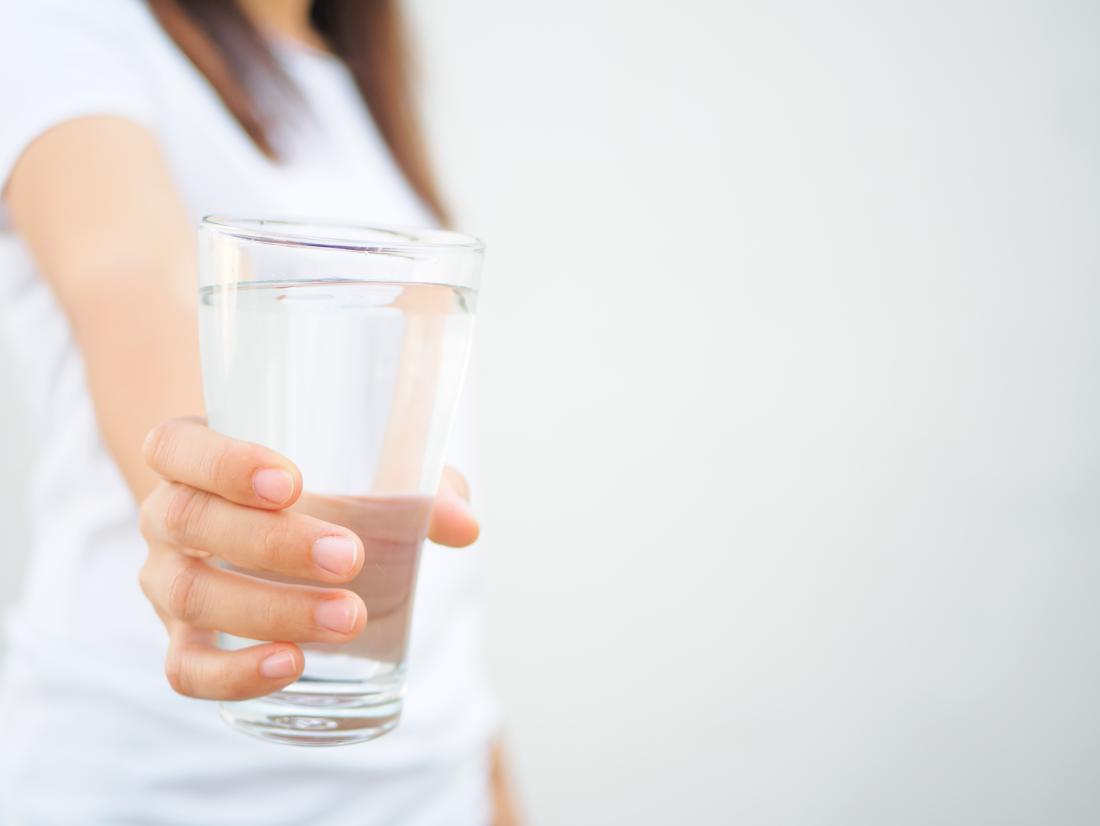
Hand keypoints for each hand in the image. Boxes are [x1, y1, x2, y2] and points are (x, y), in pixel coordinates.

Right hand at [137, 417, 477, 699]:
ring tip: (348, 617)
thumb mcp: (362, 468)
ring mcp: (165, 579)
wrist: (257, 525)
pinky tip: (292, 664)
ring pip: (192, 595)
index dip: (223, 463)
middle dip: (272, 544)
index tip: (293, 483)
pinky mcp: (182, 640)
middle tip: (349, 557)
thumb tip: (464, 524)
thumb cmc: (317, 483)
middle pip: (190, 522)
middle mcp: (167, 513)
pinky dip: (234, 672)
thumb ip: (416, 486)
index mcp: (192, 454)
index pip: (177, 446)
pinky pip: (187, 668)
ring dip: (271, 609)